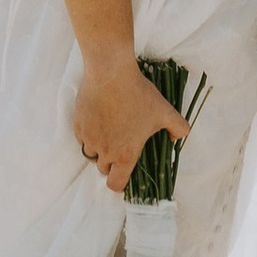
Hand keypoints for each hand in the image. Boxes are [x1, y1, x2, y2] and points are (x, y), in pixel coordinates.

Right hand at [72, 52, 189, 193]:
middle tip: (119, 144)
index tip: (122, 173)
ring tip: (108, 132)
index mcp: (125, 154)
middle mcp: (105, 151)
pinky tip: (98, 120)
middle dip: (110, 161)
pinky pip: (82, 138)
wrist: (111, 72)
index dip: (119, 182)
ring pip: (91, 154)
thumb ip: (178, 128)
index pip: (116, 184)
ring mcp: (89, 139)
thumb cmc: (138, 93)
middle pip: (103, 169)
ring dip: (98, 149)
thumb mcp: (165, 111)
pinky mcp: (78, 125)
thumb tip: (176, 139)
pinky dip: (88, 135)